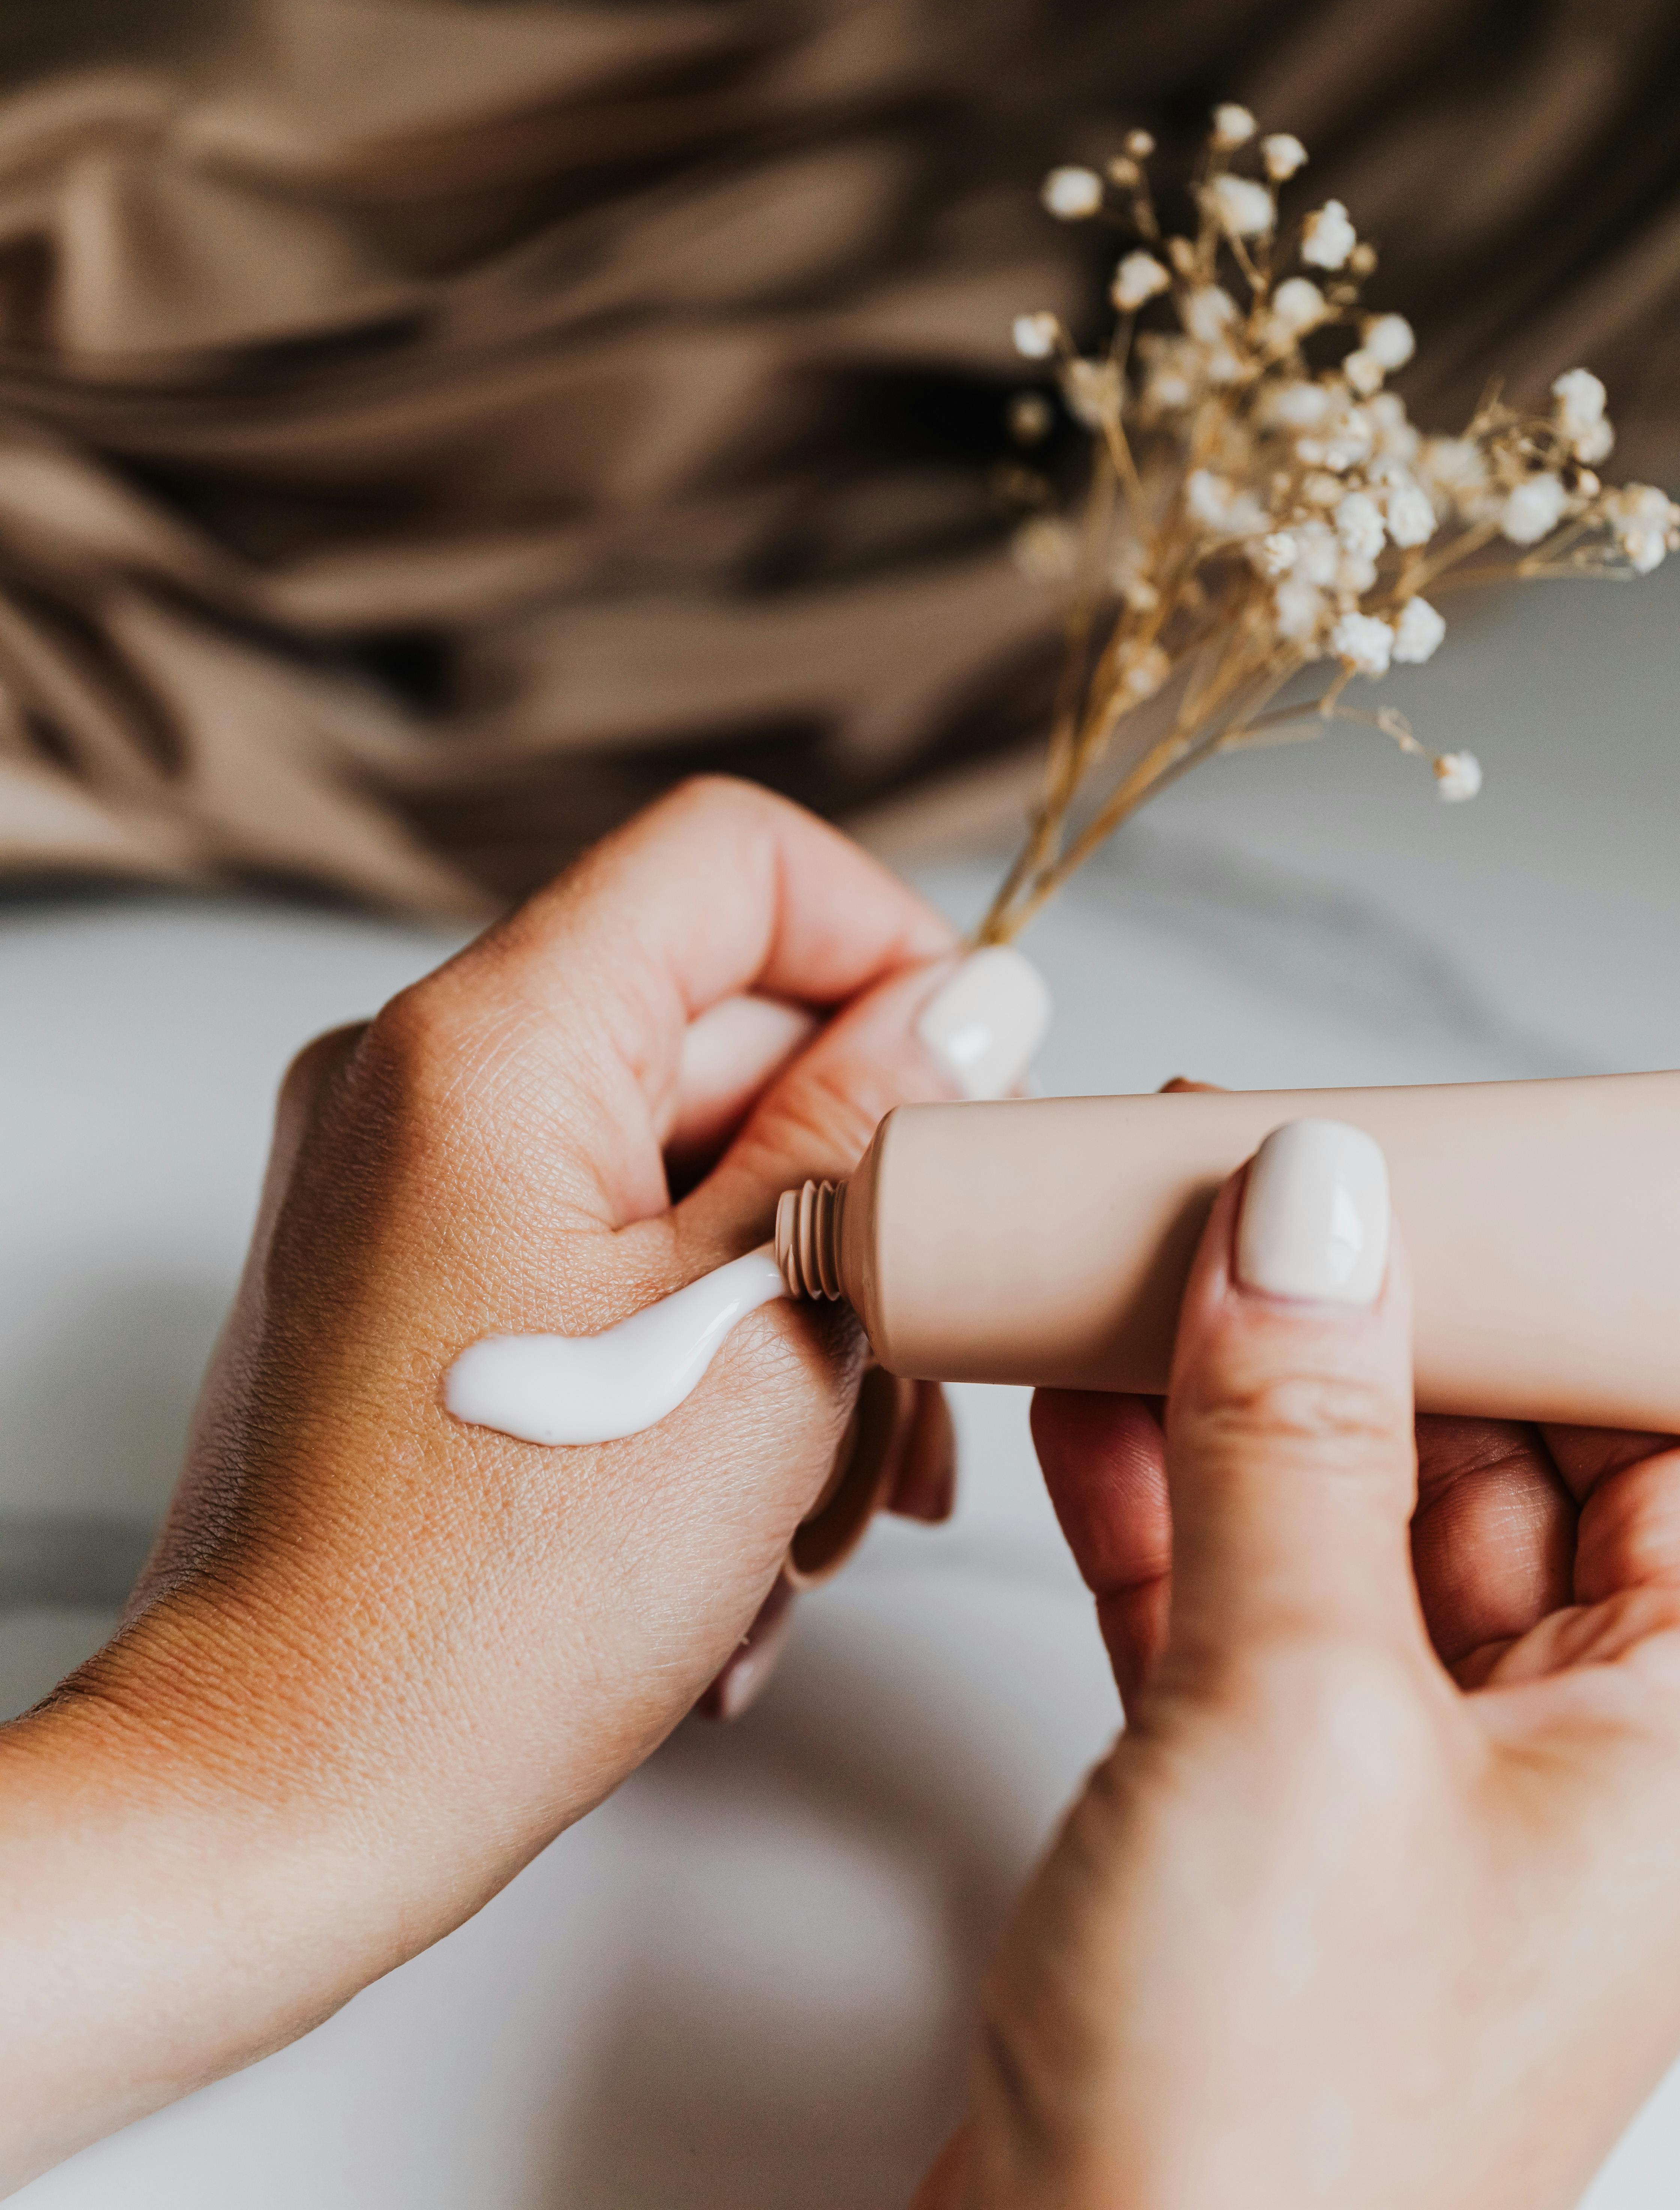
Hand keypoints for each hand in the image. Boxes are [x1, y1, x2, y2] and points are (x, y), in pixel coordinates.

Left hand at [0, 778, 1041, 2188]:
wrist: (281, 1787)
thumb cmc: (491, 1605)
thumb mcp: (758, 1336)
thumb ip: (870, 1130)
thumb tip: (969, 996)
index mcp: (490, 1042)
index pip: (732, 858)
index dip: (883, 939)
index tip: (966, 1077)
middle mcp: (415, 1071)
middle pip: (716, 1025)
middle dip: (853, 1190)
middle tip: (918, 1378)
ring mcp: (397, 1167)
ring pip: (674, 1153)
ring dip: (788, 1301)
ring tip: (818, 1496)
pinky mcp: (400, 1257)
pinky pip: (598, 1231)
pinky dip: (694, 1337)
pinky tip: (737, 1505)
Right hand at [920, 1124, 1679, 2209]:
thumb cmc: (1272, 2120)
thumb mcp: (1299, 1708)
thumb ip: (1297, 1441)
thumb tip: (1312, 1218)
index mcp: (1669, 1739)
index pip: (1670, 1436)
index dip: (1577, 1287)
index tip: (1470, 1158)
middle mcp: (1559, 1753)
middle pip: (1496, 1452)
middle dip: (1376, 1307)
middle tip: (1254, 1172)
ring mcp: (1397, 1777)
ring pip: (1341, 1507)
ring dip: (1242, 1380)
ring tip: (1144, 1241)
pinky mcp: (1253, 1802)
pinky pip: (1228, 1588)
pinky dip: (1155, 1484)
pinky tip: (1084, 1386)